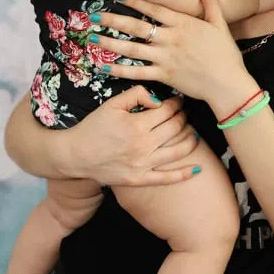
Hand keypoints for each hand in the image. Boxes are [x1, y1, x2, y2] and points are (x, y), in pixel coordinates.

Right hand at [60, 86, 200, 185]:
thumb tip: (158, 100)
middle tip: (184, 114)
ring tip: (193, 133)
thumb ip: (136, 94)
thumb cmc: (94, 127)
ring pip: (177, 151)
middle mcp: (144, 145)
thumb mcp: (112, 104)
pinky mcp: (139, 179)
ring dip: (190, 140)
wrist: (76, 155)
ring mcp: (143, 164)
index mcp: (137, 124)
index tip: (178, 102)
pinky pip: (166, 178)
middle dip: (183, 118)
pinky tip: (197, 168)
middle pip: (175, 128)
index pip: (167, 111)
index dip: (176, 104)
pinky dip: (184, 174)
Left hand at [87, 0, 252, 104]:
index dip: (134, 1)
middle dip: (113, 21)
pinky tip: (104, 65)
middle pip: (136, 27)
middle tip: (93, 15)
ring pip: (132, 49)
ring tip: (91, 38)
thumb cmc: (225, 54)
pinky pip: (137, 72)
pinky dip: (119, 69)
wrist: (227, 84)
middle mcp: (170, 39)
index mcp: (183, 24)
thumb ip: (210, 2)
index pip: (154, 9)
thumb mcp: (219, 24)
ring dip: (110, 43)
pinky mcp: (163, 76)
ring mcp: (165, 58)